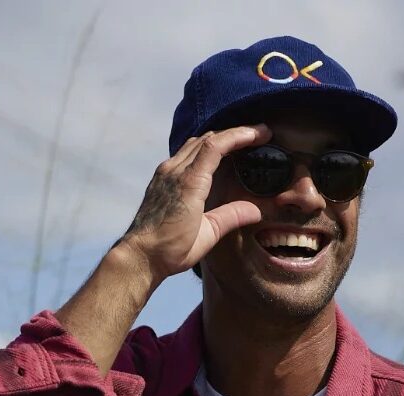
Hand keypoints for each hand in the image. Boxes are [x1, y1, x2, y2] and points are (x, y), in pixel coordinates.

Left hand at [118, 124, 269, 284]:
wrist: (141, 255)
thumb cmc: (172, 248)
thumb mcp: (207, 235)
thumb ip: (231, 217)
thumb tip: (256, 210)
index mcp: (190, 182)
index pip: (217, 145)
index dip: (241, 135)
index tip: (261, 133)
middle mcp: (175, 171)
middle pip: (208, 138)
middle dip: (234, 134)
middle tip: (257, 136)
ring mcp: (165, 172)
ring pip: (194, 143)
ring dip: (218, 139)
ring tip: (237, 143)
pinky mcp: (160, 178)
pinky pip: (183, 153)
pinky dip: (202, 148)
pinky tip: (211, 157)